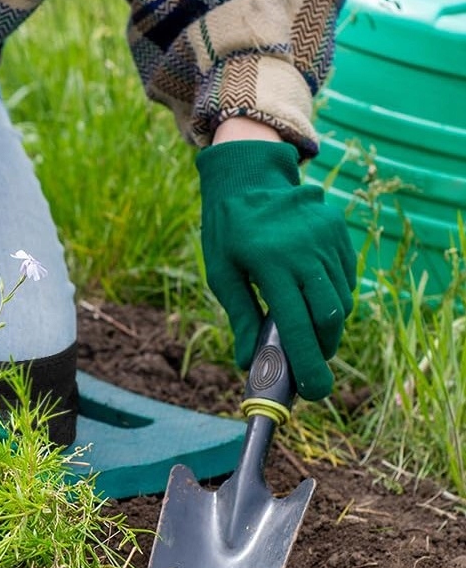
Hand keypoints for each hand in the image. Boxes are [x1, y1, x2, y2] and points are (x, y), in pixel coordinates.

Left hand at [196, 140, 356, 399]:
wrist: (248, 177)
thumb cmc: (228, 232)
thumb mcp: (222, 274)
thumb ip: (241, 318)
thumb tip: (248, 363)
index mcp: (271, 264)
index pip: (297, 325)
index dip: (308, 363)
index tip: (315, 391)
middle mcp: (305, 251)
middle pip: (330, 316)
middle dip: (323, 348)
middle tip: (311, 367)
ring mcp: (326, 239)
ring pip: (342, 299)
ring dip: (328, 325)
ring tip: (307, 334)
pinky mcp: (338, 232)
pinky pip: (345, 278)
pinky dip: (334, 298)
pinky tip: (313, 302)